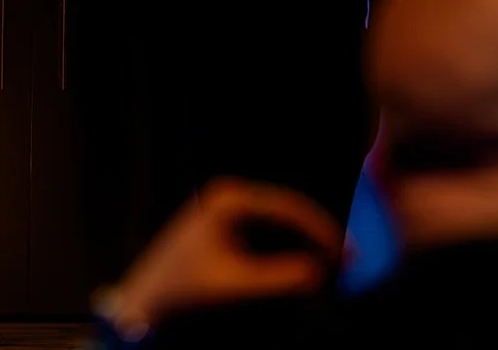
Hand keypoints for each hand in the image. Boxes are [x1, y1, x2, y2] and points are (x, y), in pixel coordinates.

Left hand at [112, 178, 340, 329]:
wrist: (147, 300)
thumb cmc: (186, 289)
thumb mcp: (237, 285)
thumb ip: (280, 277)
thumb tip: (322, 273)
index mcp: (229, 199)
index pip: (289, 207)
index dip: (322, 230)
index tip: (347, 254)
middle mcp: (229, 197)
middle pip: (288, 213)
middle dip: (318, 239)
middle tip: (350, 263)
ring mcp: (227, 211)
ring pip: (280, 226)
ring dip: (306, 246)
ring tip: (334, 269)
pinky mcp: (227, 229)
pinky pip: (268, 236)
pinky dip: (288, 252)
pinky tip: (306, 271)